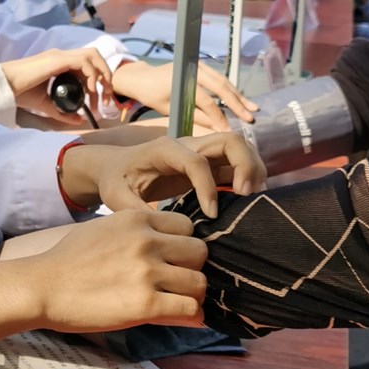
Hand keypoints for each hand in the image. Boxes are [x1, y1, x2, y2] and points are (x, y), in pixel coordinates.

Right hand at [0, 45, 112, 118]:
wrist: (6, 87)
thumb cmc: (21, 94)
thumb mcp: (48, 105)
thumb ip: (63, 112)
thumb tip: (80, 120)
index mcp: (60, 64)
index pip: (87, 66)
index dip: (98, 82)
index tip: (99, 103)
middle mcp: (63, 57)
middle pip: (95, 57)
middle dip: (106, 76)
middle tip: (107, 98)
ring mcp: (61, 56)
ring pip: (93, 56)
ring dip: (102, 75)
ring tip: (101, 95)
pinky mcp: (58, 59)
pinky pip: (84, 62)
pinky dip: (92, 75)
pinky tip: (90, 91)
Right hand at [32, 211, 210, 328]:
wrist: (43, 287)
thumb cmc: (69, 260)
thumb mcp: (105, 229)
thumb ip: (137, 231)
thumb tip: (164, 245)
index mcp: (137, 219)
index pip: (188, 227)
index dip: (183, 245)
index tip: (174, 260)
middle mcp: (147, 241)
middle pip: (199, 252)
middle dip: (192, 268)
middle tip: (177, 282)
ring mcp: (147, 273)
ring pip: (200, 283)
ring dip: (192, 295)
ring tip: (177, 302)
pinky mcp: (146, 304)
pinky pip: (190, 309)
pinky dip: (190, 316)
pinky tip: (180, 318)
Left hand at [58, 129, 265, 219]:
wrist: (116, 167)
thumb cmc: (116, 179)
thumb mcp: (116, 195)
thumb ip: (133, 209)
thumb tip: (158, 227)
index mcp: (165, 149)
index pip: (197, 161)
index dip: (207, 186)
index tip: (211, 213)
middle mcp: (188, 145)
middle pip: (230, 141)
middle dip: (246, 165)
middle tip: (248, 196)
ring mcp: (201, 152)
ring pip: (239, 148)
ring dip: (252, 169)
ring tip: (252, 198)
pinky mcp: (208, 165)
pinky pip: (235, 164)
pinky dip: (248, 177)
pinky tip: (247, 200)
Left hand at [107, 59, 258, 133]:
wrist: (142, 77)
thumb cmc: (153, 96)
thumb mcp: (170, 110)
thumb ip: (194, 117)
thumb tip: (218, 128)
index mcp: (181, 80)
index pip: (205, 100)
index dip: (218, 116)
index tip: (229, 130)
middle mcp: (192, 69)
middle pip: (219, 87)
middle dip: (237, 104)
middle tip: (250, 118)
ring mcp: (198, 65)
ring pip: (223, 81)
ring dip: (239, 95)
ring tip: (253, 109)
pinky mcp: (202, 66)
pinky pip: (220, 78)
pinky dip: (232, 90)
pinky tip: (243, 101)